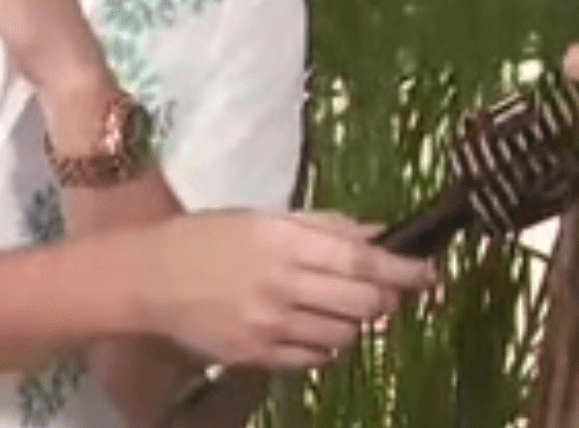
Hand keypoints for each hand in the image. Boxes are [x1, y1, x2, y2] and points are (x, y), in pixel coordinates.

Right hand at [131, 209, 435, 369]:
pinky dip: (327, 346)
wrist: (147, 278)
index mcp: (286, 242)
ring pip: (344, 335)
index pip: (362, 260)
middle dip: (388, 299)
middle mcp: (282, 285)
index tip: (430, 272)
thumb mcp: (270, 218)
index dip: (403, 269)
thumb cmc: (211, 237)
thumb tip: (381, 233)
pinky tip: (316, 329)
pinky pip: (314, 360)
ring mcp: (268, 325)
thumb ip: (328, 226)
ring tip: (344, 309)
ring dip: (357, 323)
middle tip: (389, 292)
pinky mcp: (255, 355)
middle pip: (363, 303)